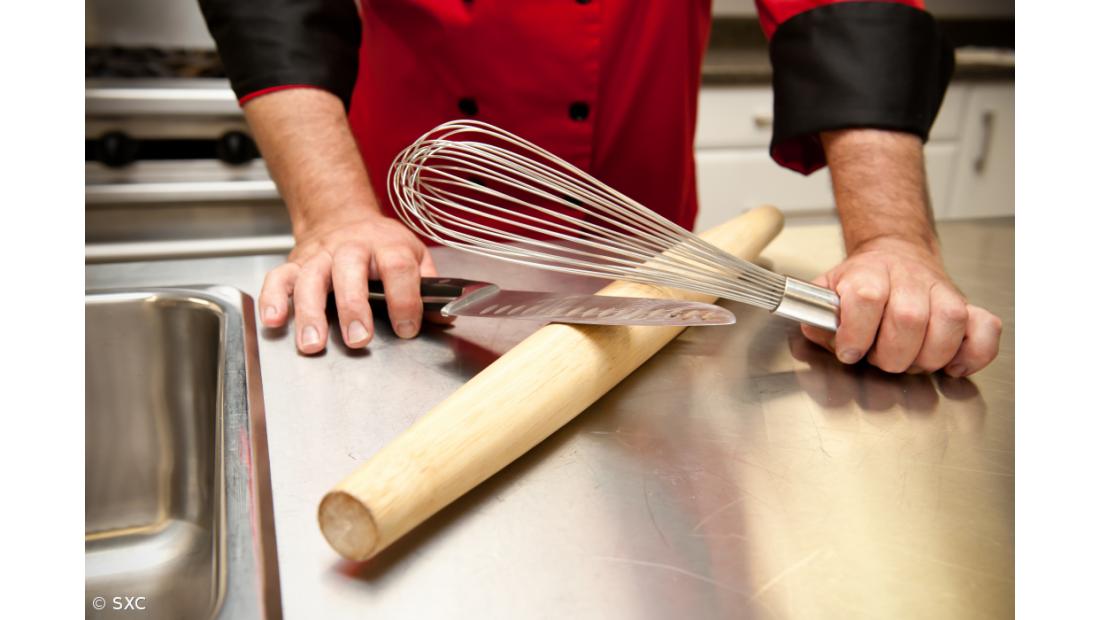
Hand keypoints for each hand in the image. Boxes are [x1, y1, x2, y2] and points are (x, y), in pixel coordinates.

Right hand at [259, 214, 437, 353]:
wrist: (342, 216)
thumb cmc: (381, 245)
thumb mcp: (413, 255)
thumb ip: (428, 286)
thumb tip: (445, 318)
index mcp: (387, 245)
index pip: (398, 268)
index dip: (405, 299)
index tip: (407, 328)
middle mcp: (351, 248)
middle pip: (349, 271)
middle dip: (353, 307)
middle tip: (358, 339)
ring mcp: (320, 256)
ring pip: (311, 278)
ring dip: (310, 312)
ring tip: (313, 343)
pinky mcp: (295, 264)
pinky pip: (278, 278)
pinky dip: (273, 298)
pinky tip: (275, 320)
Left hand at [800, 236, 1001, 376]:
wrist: (894, 255)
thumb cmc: (861, 283)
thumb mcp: (828, 292)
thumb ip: (817, 316)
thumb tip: (819, 332)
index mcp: (869, 273)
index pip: (867, 297)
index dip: (857, 332)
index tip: (850, 351)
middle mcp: (909, 279)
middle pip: (909, 318)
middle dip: (891, 355)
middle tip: (881, 359)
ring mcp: (942, 291)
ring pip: (949, 323)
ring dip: (929, 356)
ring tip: (912, 361)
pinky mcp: (968, 306)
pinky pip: (986, 329)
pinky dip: (974, 354)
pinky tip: (952, 365)